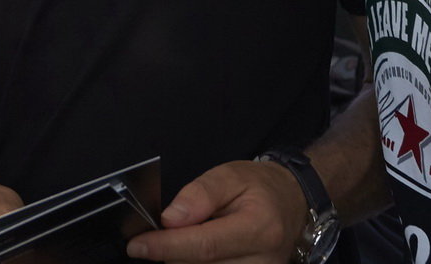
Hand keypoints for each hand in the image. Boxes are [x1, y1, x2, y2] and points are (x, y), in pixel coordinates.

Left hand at [127, 159, 306, 262]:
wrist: (293, 203)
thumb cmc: (259, 187)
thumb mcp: (229, 175)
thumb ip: (200, 194)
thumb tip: (171, 219)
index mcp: (259, 228)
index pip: (204, 246)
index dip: (166, 247)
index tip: (137, 245)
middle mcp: (263, 261)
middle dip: (171, 253)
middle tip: (157, 236)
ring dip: (183, 261)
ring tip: (182, 241)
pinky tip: (190, 254)